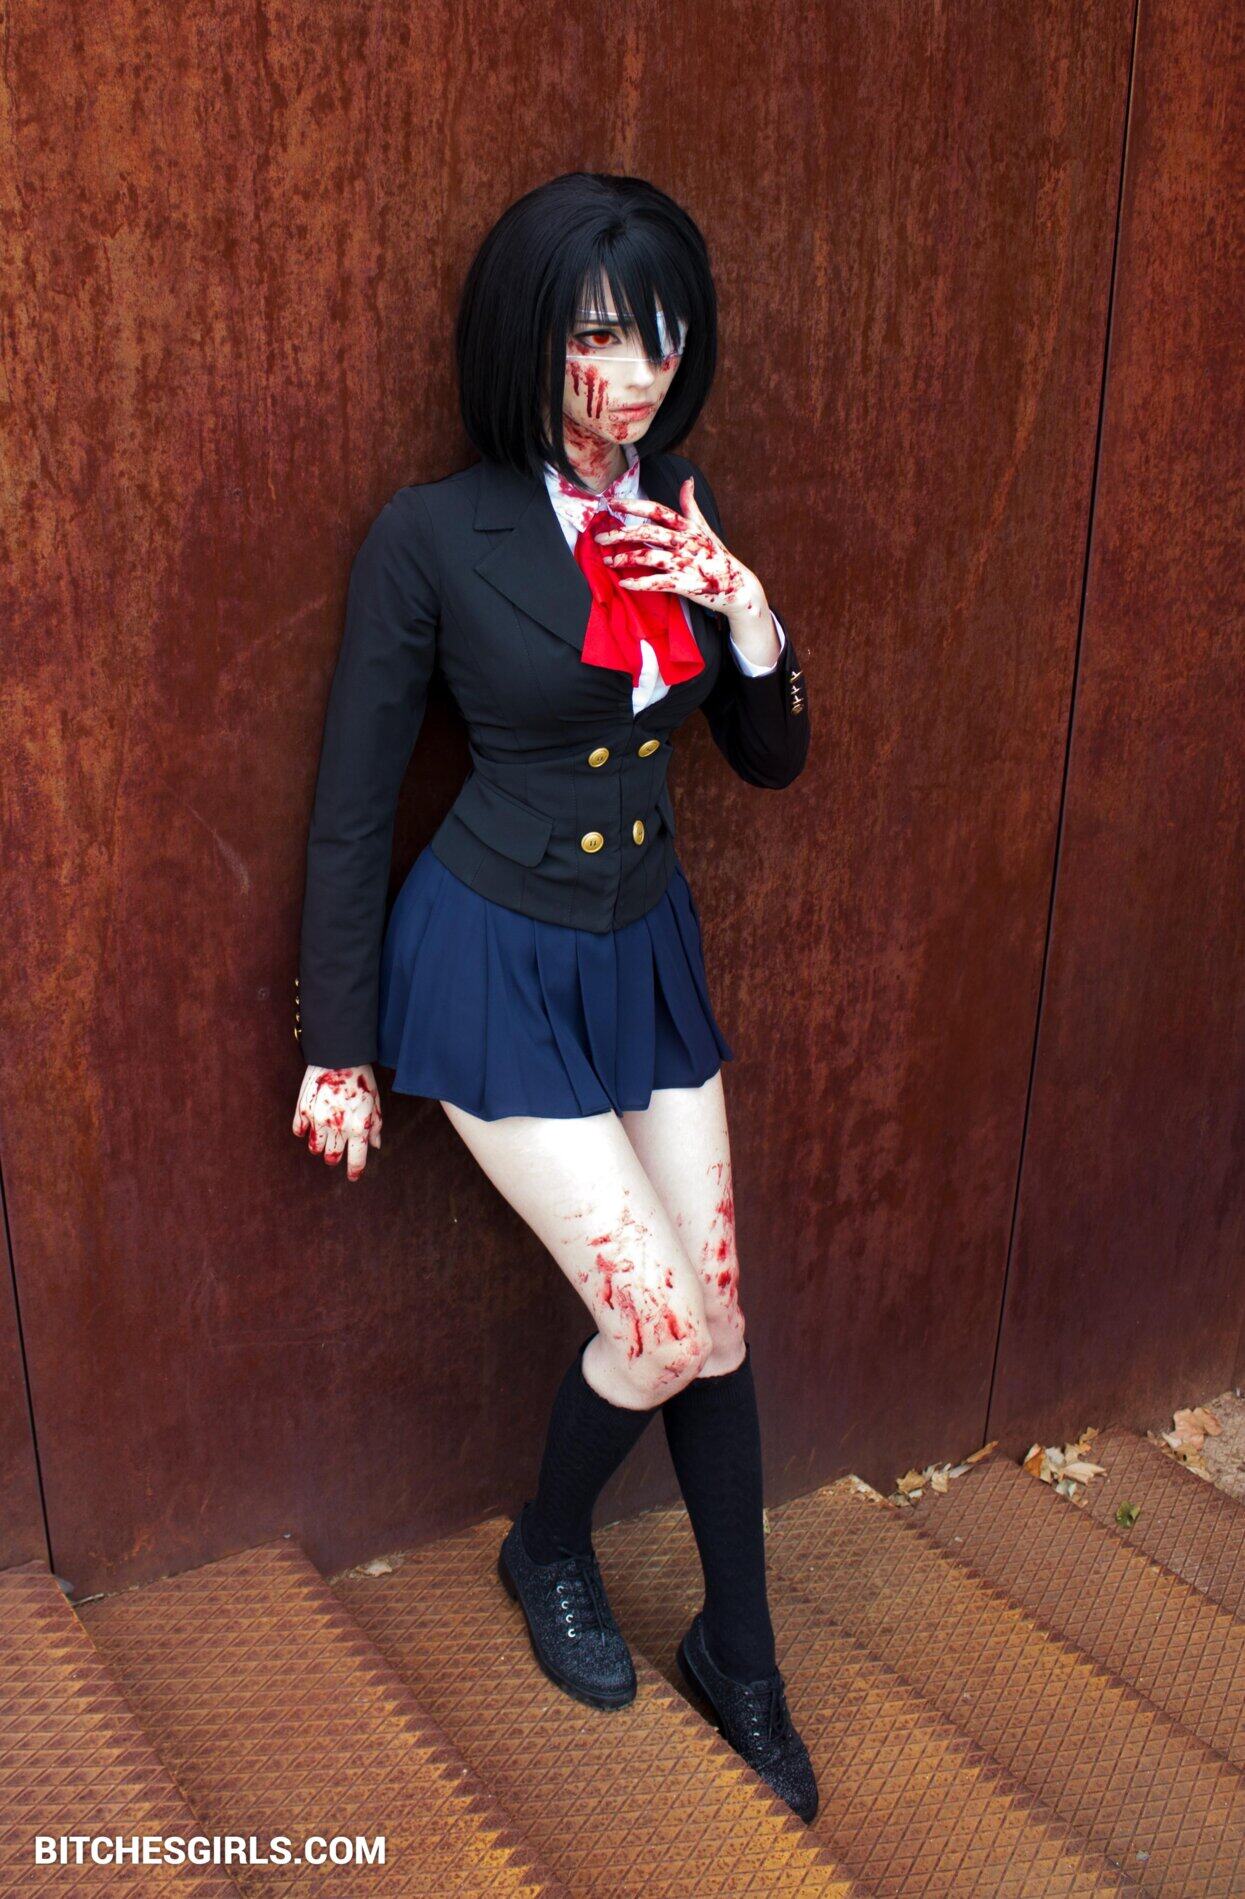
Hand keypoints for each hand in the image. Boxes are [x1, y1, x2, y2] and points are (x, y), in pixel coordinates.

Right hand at [293, 1064, 381, 1181]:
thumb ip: (375, 1126)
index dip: (355, 1172)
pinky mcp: (303, 1110)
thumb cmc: (361, 1079)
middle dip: (334, 1158)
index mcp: (358, 1128)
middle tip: (336, 1152)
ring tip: (323, 1137)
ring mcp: (318, 1120)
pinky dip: (303, 1132)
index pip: (356, 1161)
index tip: (353, 1177)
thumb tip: (375, 1145)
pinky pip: (298, 1131)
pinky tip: (308, 1127)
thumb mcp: (375, 1102)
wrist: (339, 1055)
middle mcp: (337, 1128)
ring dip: (319, 1146)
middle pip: (331, 1158)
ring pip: (314, 1148)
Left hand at [594, 476, 765, 616]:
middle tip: (598, 538)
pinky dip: (640, 583)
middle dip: (620, 534)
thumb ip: (691, 507)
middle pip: (647, 532)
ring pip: (649, 557)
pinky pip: (658, 582)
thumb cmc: (717, 556)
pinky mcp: (686, 584)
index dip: (634, 505)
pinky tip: (624, 583)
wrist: (739, 587)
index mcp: (688, 527)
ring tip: (607, 561)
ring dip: (625, 558)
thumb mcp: (705, 529)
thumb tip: (687, 481)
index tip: (612, 503)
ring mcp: (686, 563)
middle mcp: (685, 542)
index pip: (657, 511)